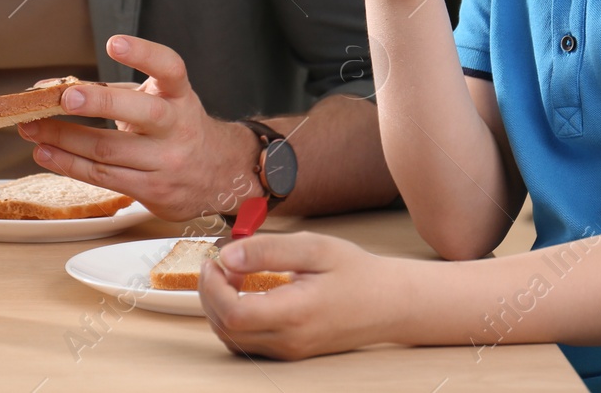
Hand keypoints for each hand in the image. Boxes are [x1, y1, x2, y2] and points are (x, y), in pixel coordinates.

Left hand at [18, 35, 259, 220]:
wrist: (220, 175)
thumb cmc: (175, 128)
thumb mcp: (156, 100)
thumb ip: (110, 90)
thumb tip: (49, 87)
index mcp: (179, 95)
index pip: (169, 68)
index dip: (143, 53)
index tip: (114, 43)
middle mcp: (177, 126)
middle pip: (139, 112)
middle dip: (98, 103)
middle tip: (64, 97)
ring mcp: (166, 161)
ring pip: (108, 149)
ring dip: (64, 139)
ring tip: (33, 129)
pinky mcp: (152, 189)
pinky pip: (103, 176)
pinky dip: (69, 164)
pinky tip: (47, 154)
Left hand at [199, 231, 406, 359]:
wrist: (390, 304)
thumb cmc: (356, 272)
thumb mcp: (315, 248)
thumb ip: (268, 250)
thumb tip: (227, 256)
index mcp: (295, 314)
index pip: (232, 314)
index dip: (213, 287)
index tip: (215, 259)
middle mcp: (289, 340)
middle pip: (226, 328)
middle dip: (210, 294)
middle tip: (216, 262)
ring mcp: (289, 351)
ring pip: (233, 339)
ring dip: (219, 307)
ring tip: (229, 273)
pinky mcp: (290, 351)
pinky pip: (248, 342)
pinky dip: (234, 318)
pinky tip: (242, 291)